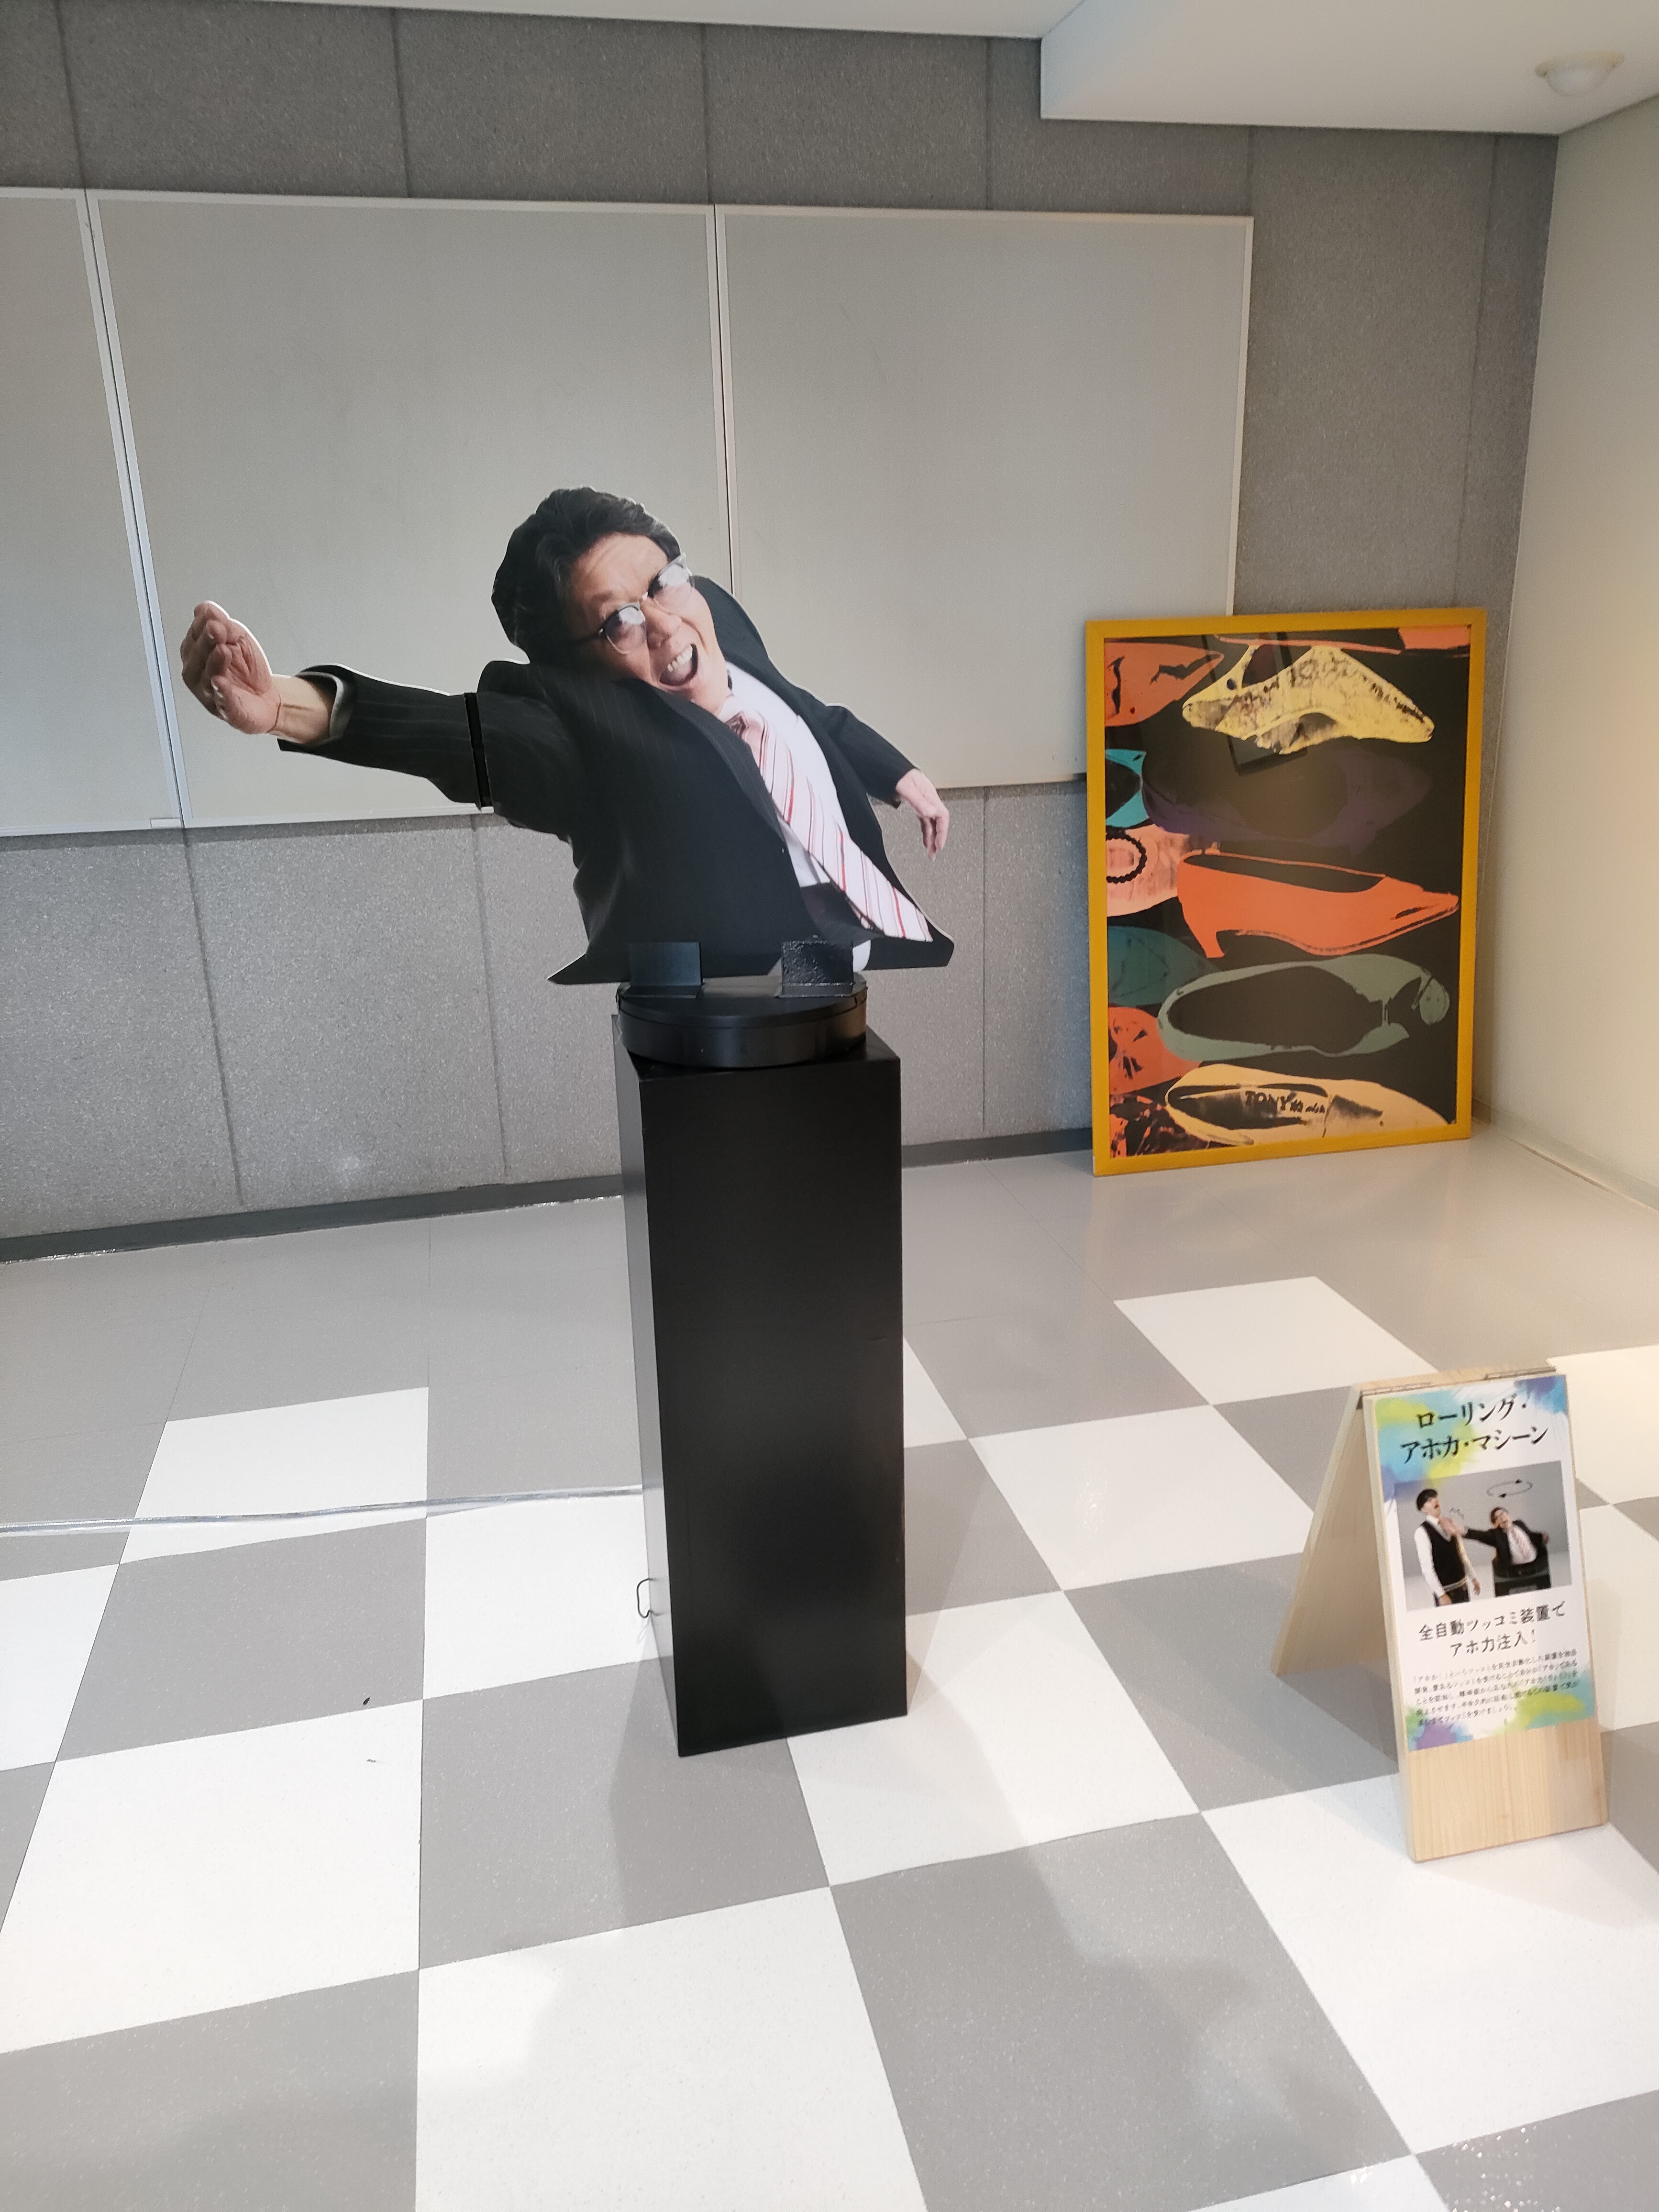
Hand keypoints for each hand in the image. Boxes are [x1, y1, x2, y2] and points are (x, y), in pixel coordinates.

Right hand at [180, 602, 279, 730]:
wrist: (266, 698)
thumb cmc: (246, 669)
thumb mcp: (238, 639)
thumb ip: (223, 624)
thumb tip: (205, 608)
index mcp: (198, 654)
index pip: (194, 637)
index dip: (203, 626)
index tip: (214, 616)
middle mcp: (199, 674)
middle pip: (196, 657)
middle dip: (206, 642)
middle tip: (216, 629)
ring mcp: (210, 694)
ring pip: (206, 678)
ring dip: (214, 663)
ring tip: (222, 650)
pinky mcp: (227, 711)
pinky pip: (222, 701)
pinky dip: (222, 691)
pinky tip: (220, 682)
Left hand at [896, 768, 948, 855]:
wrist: (889, 768)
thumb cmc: (897, 774)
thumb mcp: (906, 787)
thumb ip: (918, 801)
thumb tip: (930, 812)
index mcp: (929, 794)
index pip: (942, 816)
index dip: (943, 832)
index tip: (939, 845)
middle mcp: (928, 799)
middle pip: (938, 822)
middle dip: (937, 839)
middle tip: (934, 853)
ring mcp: (923, 802)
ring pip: (932, 823)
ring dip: (932, 838)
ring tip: (931, 852)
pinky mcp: (917, 804)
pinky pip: (925, 821)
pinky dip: (926, 832)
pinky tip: (925, 840)